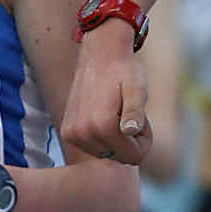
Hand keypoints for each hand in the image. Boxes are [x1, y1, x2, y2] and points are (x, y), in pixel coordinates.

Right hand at [61, 25, 152, 165]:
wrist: (100, 53)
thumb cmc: (124, 70)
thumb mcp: (136, 88)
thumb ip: (134, 111)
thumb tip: (130, 131)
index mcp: (101, 125)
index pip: (133, 158)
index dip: (143, 140)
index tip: (141, 118)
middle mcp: (82, 134)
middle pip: (119, 158)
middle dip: (130, 141)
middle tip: (129, 113)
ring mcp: (72, 134)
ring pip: (106, 155)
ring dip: (117, 139)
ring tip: (117, 112)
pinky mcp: (68, 132)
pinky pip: (93, 148)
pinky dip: (103, 136)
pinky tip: (105, 114)